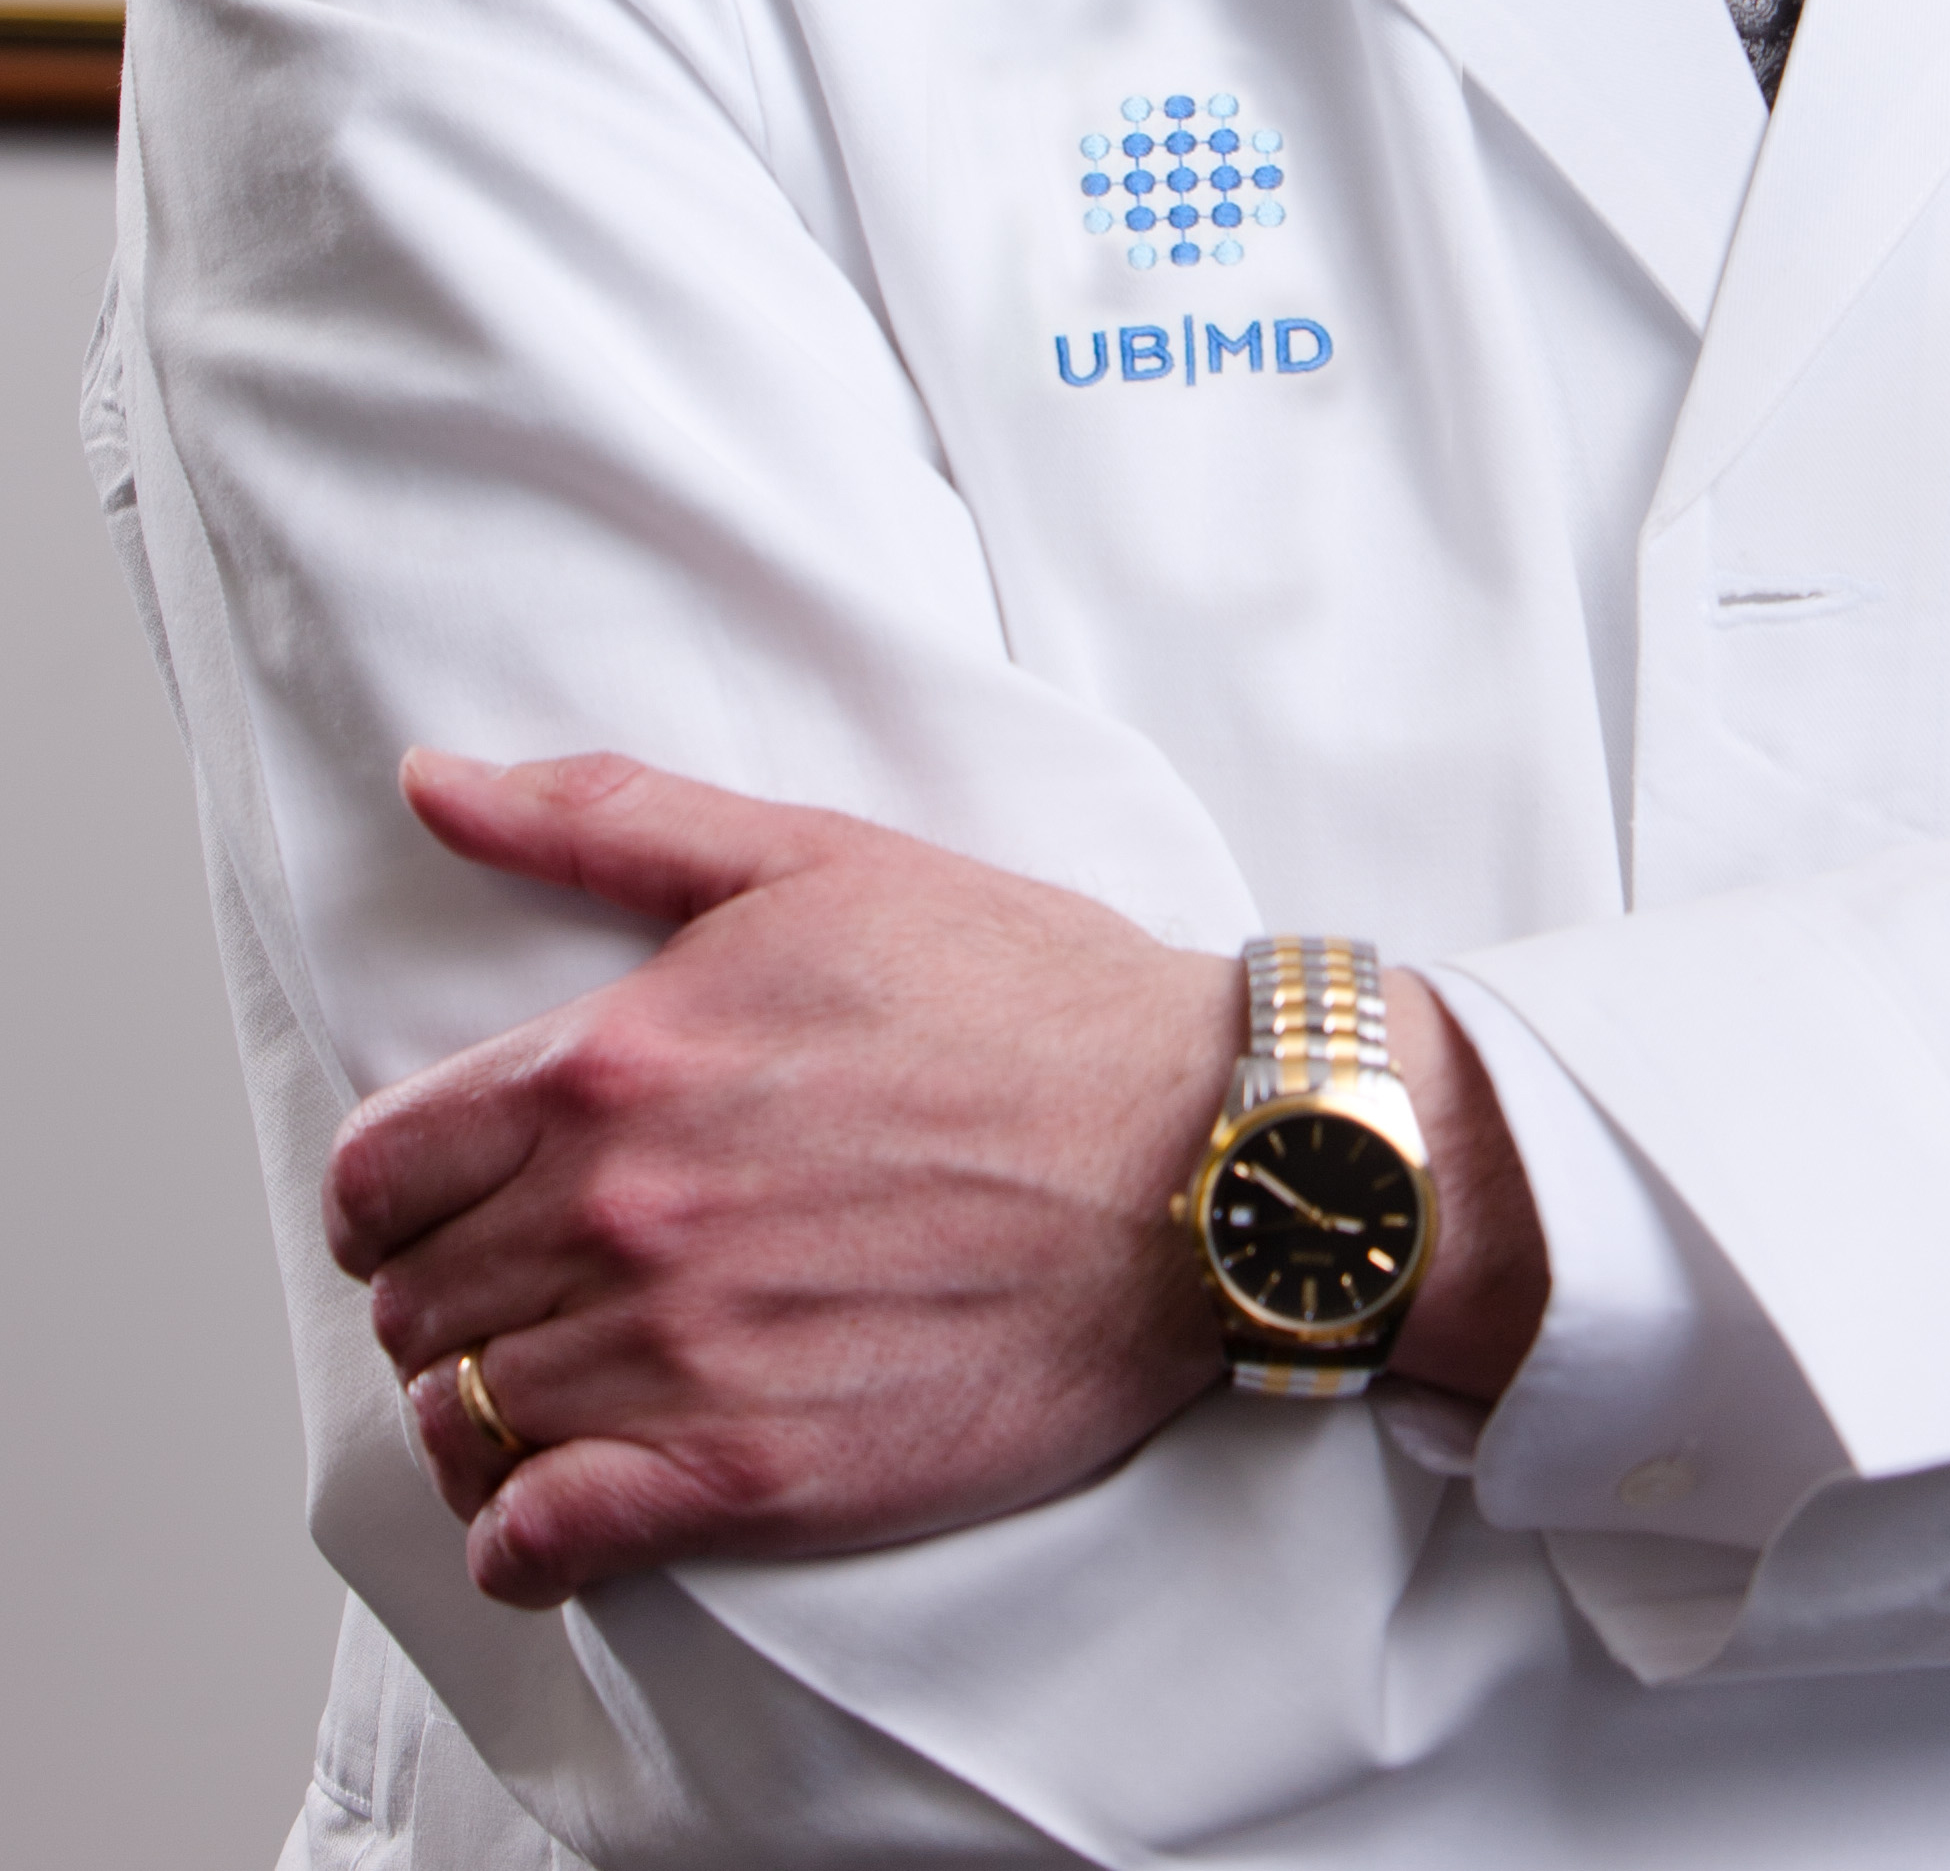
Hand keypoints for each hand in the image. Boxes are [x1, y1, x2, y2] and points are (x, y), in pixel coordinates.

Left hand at [323, 751, 1543, 1608]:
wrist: (1199, 1155)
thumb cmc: (1021, 995)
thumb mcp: (813, 856)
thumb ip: (602, 818)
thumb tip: (430, 778)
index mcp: (615, 1059)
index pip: (379, 1171)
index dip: (396, 1195)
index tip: (449, 1207)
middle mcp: (623, 1211)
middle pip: (413, 1304)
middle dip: (440, 1300)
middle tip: (518, 1294)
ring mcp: (682, 1353)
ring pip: (461, 1423)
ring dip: (477, 1416)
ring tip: (543, 1396)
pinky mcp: (753, 1475)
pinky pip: (540, 1541)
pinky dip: (520, 1538)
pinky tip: (562, 1507)